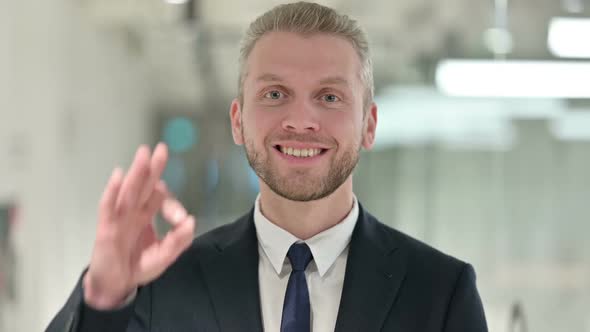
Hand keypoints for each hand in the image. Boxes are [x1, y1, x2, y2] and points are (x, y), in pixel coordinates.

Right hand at [83, 143, 195, 309]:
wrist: (115, 285)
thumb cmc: (137, 266)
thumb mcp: (164, 255)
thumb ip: (178, 240)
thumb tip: (191, 222)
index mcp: (147, 214)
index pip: (160, 199)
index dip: (173, 205)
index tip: (182, 221)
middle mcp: (133, 211)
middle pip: (144, 185)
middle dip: (153, 168)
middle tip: (161, 148)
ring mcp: (119, 217)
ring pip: (129, 191)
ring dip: (136, 172)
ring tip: (143, 154)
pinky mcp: (106, 227)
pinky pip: (108, 206)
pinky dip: (112, 191)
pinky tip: (118, 176)